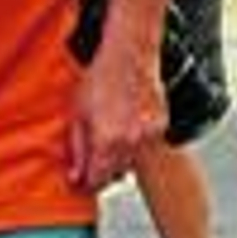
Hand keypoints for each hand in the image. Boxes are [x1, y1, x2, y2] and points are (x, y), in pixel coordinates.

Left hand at [67, 41, 165, 191]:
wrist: (130, 55)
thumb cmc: (101, 78)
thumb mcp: (77, 114)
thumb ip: (76, 150)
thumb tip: (75, 177)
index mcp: (106, 142)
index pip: (97, 181)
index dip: (87, 183)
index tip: (82, 180)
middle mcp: (130, 143)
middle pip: (116, 175)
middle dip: (103, 170)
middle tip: (94, 155)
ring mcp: (149, 135)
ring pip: (133, 162)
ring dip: (120, 158)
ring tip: (110, 135)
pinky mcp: (161, 126)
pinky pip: (147, 146)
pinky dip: (136, 142)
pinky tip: (127, 123)